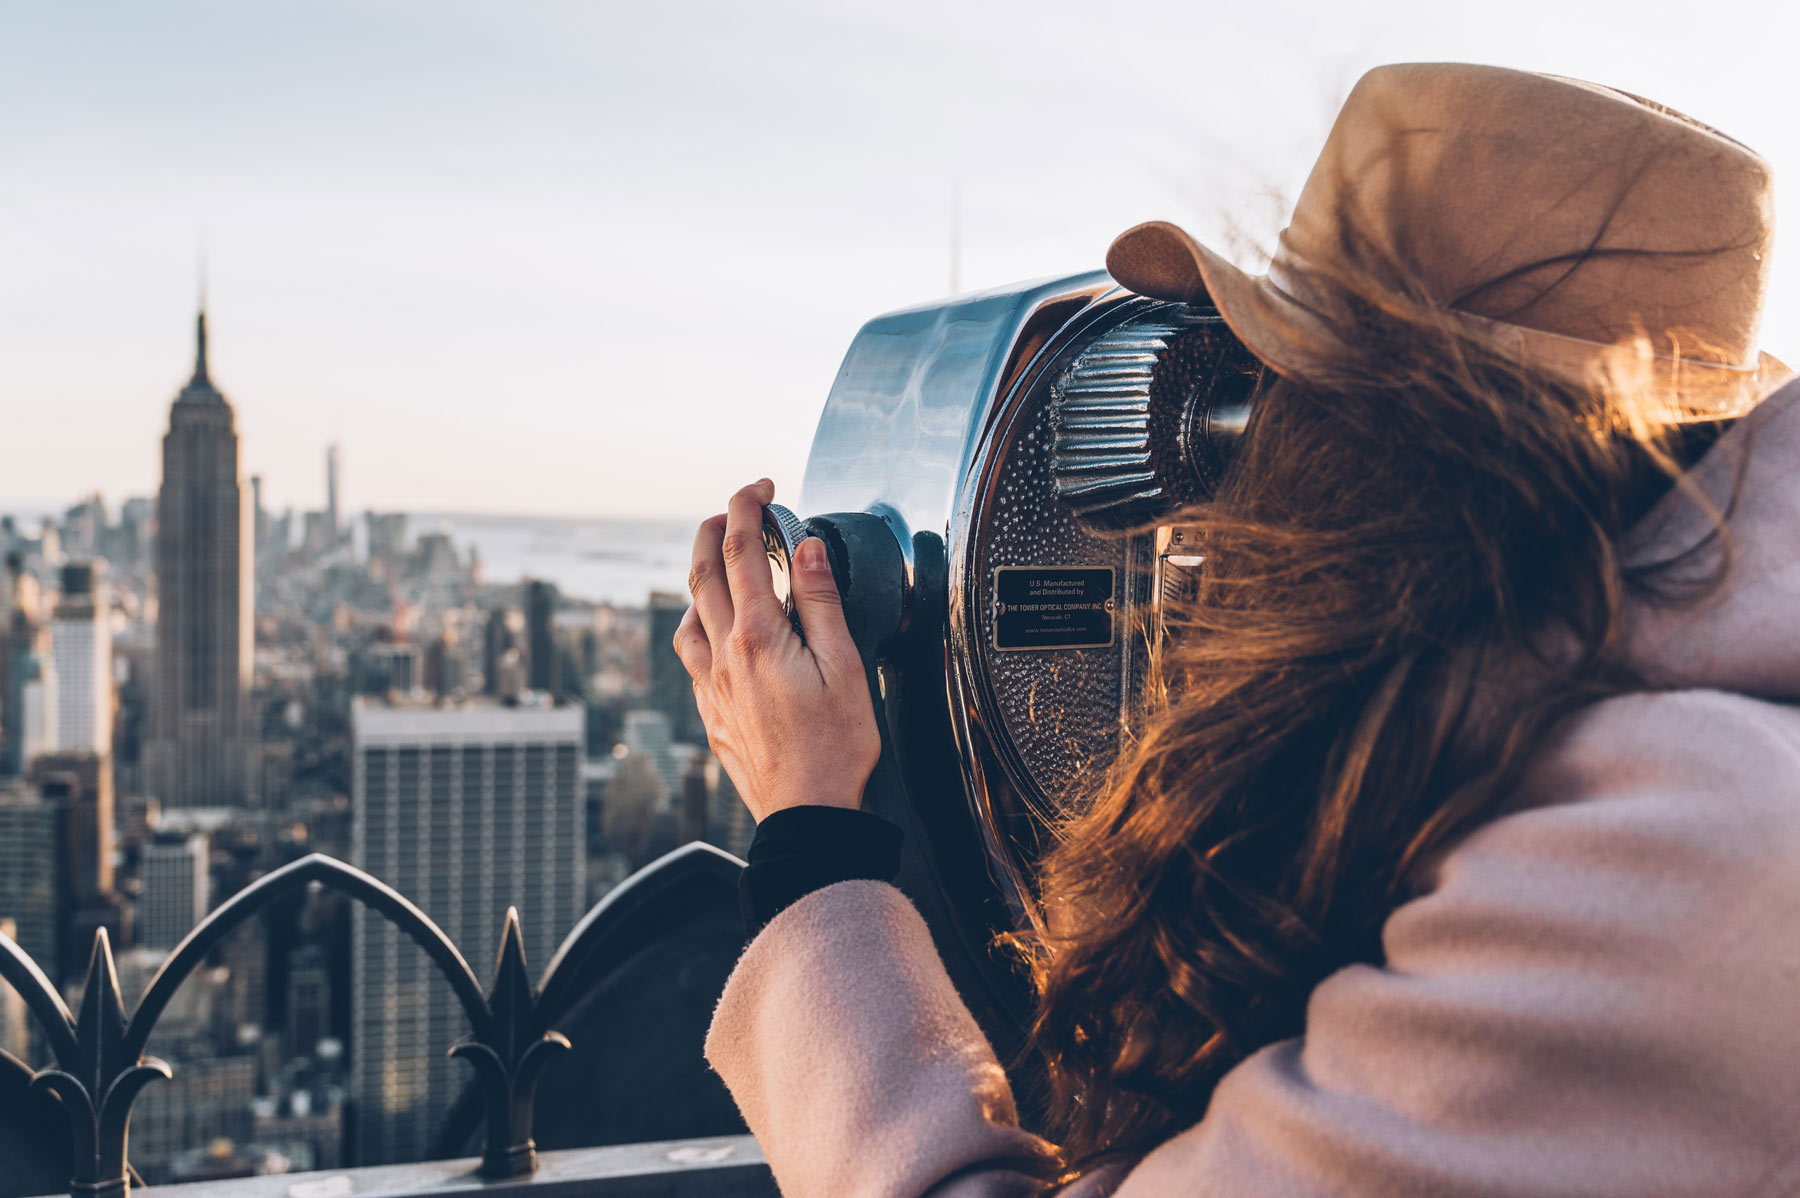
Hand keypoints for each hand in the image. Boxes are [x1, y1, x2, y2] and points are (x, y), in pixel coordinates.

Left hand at [673, 479, 880, 821]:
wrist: (807, 814)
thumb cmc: (835, 746)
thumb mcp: (845, 664)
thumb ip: (821, 601)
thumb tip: (808, 549)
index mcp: (758, 636)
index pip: (742, 550)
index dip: (747, 507)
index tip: (762, 489)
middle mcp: (723, 656)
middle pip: (701, 573)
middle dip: (713, 528)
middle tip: (735, 509)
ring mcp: (710, 686)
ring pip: (687, 615)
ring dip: (700, 579)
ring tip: (722, 566)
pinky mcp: (710, 713)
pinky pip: (690, 656)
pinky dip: (700, 625)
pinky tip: (718, 633)